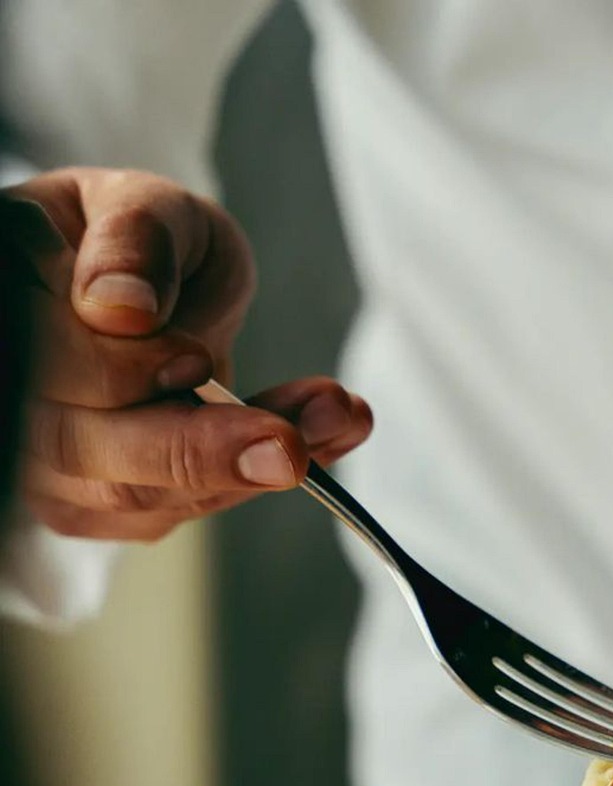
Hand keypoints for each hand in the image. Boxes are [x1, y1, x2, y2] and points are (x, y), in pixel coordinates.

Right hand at [1, 167, 370, 540]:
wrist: (143, 287)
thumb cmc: (136, 241)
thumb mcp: (145, 206)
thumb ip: (135, 239)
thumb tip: (120, 308)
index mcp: (6, 305)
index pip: (41, 360)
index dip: (119, 368)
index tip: (194, 357)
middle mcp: (12, 394)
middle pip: (81, 449)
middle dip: (195, 450)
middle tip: (287, 442)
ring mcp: (43, 460)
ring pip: (136, 495)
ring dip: (244, 467)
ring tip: (336, 419)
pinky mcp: (98, 504)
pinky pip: (179, 508)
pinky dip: (256, 476)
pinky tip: (324, 434)